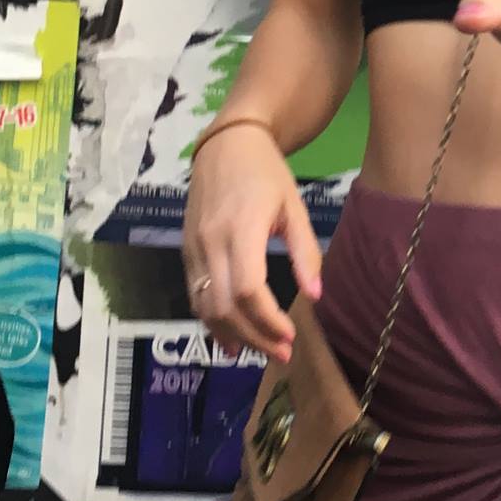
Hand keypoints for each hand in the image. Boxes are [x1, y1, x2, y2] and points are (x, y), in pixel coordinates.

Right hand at [181, 125, 321, 360]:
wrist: (225, 145)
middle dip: (254, 337)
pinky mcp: (185, 252)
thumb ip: (305, 252)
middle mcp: (210, 243)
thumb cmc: (266, 174)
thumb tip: (316, 295)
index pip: (248, 289)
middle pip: (225, 306)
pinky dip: (211, 322)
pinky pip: (195, 295)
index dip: (268, 320)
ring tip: (260, 351)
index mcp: (240, 229)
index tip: (291, 336)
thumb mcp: (294, 208)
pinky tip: (232, 338)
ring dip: (232, 335)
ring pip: (205, 306)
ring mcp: (193, 249)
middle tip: (281, 354)